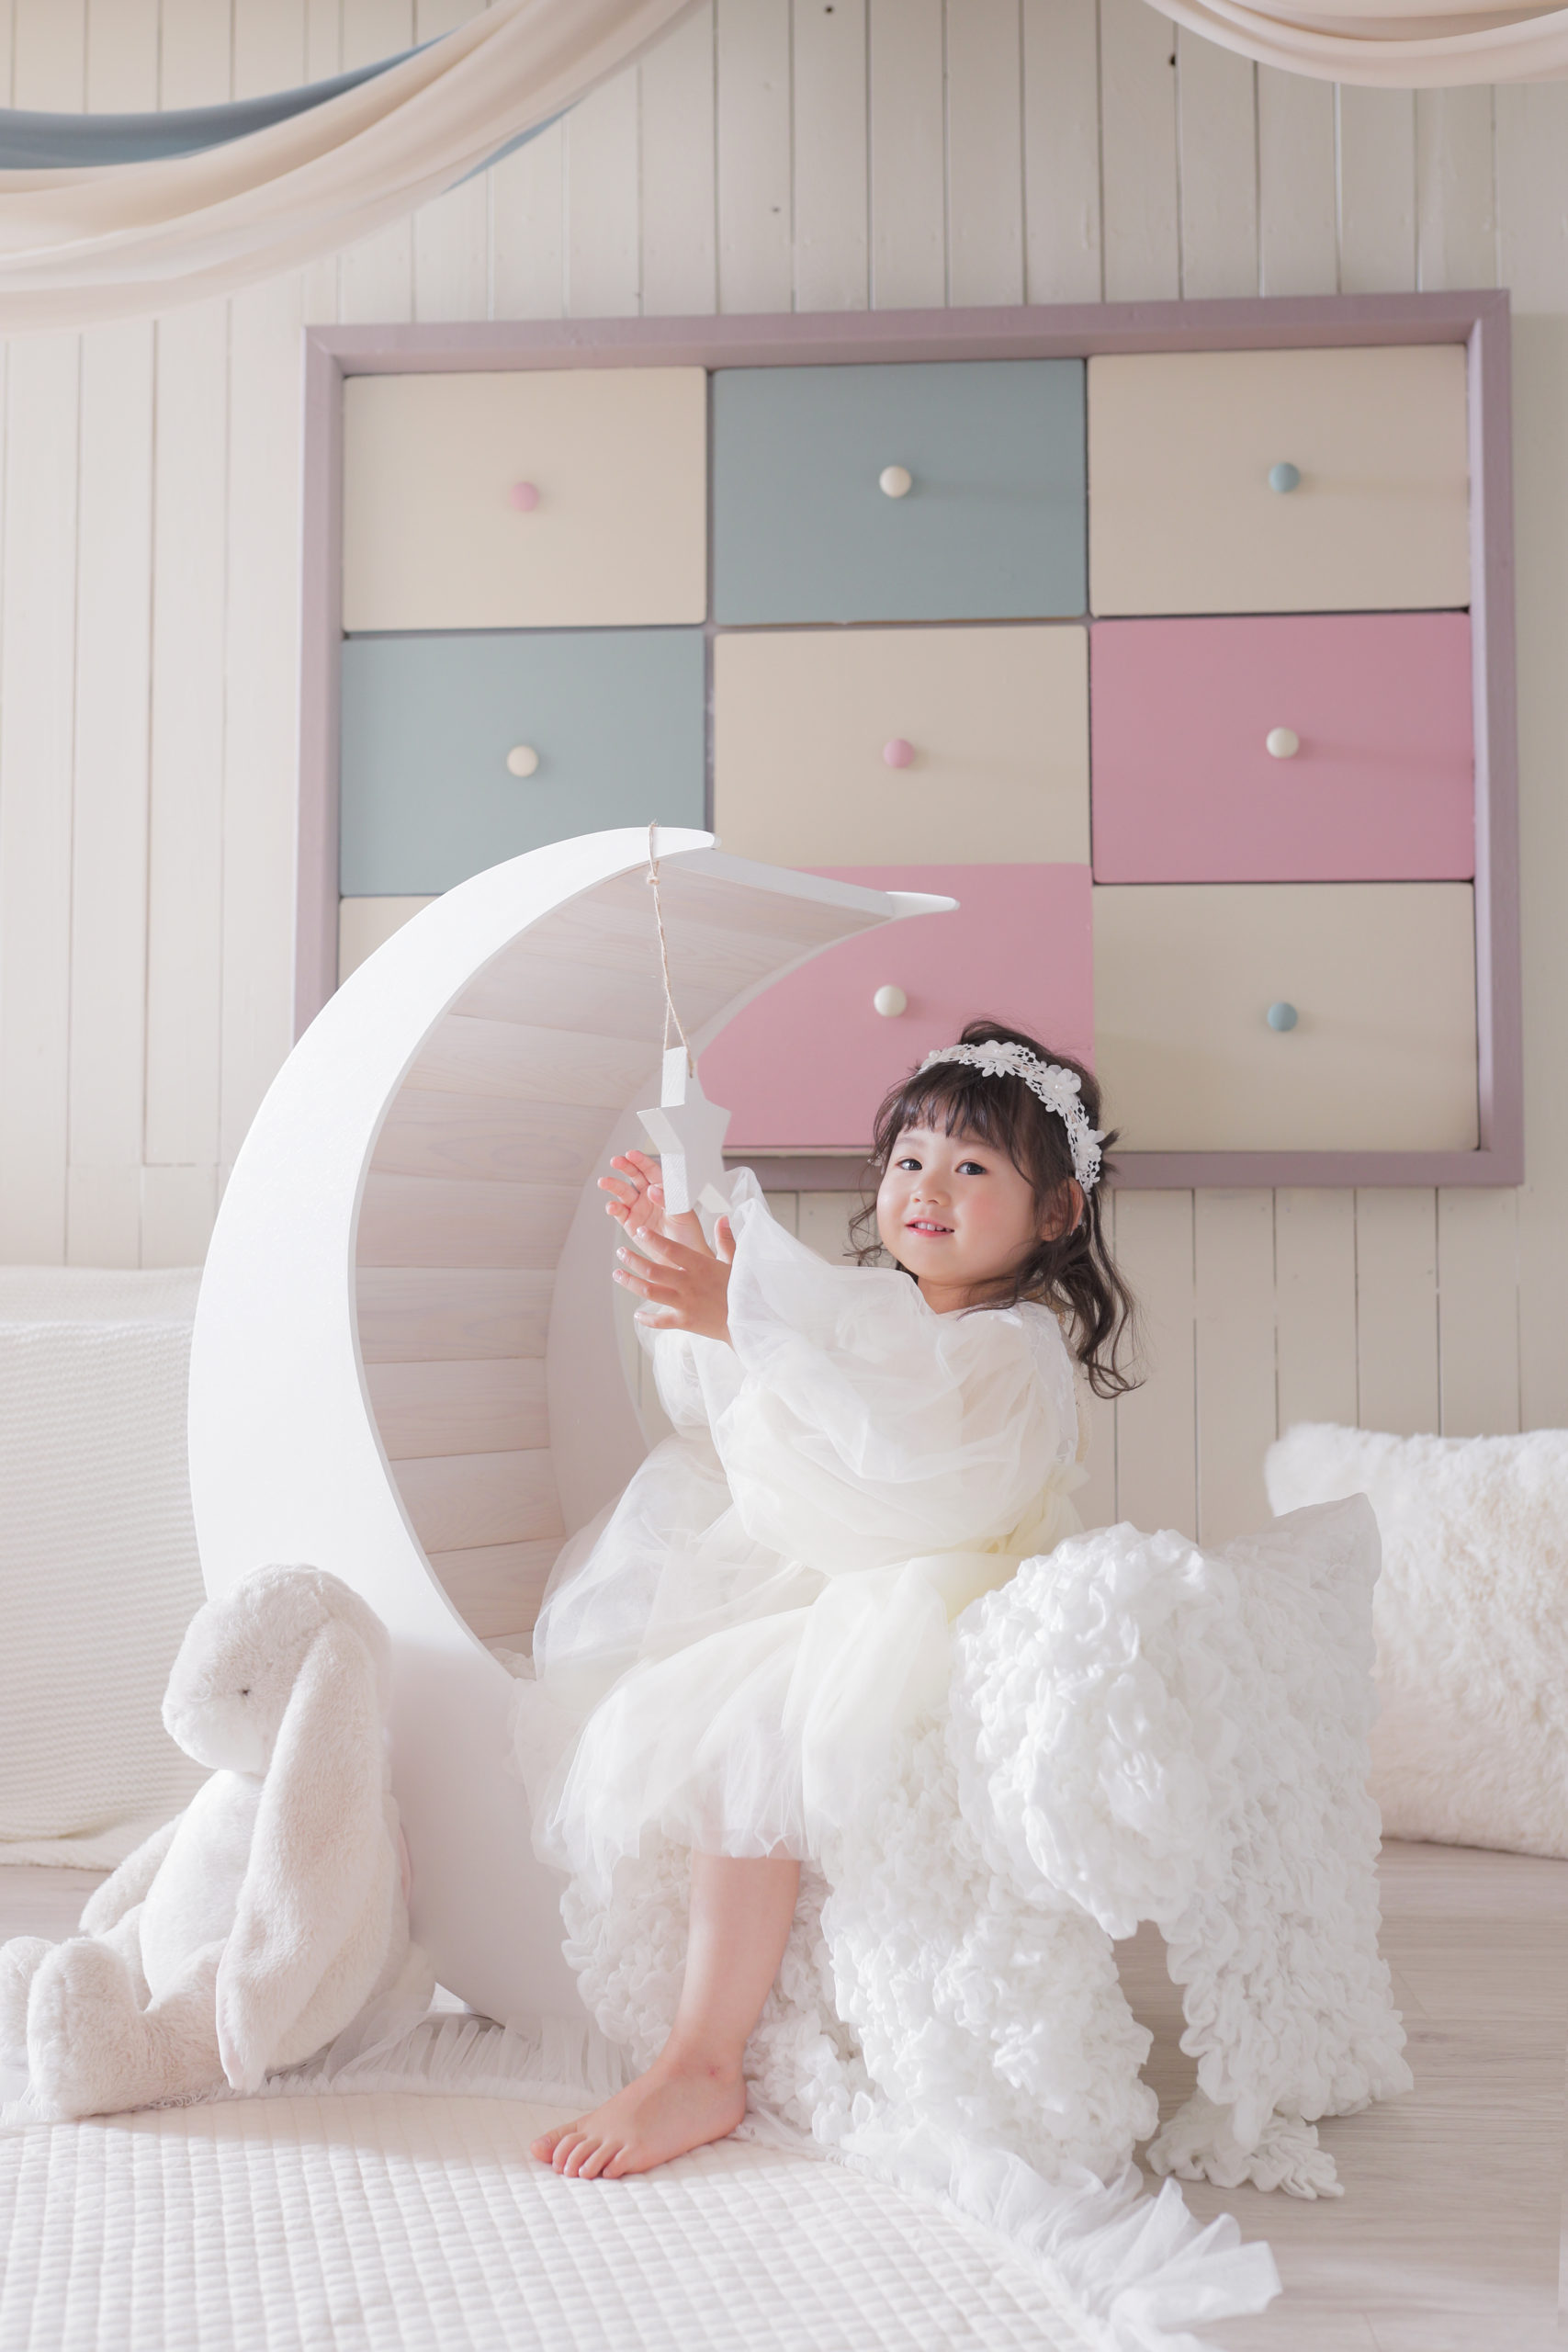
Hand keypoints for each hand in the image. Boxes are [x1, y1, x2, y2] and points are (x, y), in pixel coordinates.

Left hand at [600, 1151, 734, 1341]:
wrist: (750, 1322)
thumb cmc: (744, 1290)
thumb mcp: (736, 1262)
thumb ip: (726, 1240)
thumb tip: (723, 1218)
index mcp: (701, 1266)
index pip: (671, 1249)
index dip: (652, 1239)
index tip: (639, 1231)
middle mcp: (689, 1284)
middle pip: (653, 1270)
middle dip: (633, 1260)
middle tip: (621, 1252)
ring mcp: (685, 1304)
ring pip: (650, 1292)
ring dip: (631, 1283)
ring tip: (618, 1274)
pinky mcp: (685, 1322)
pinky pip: (660, 1321)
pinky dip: (647, 1319)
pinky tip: (637, 1315)